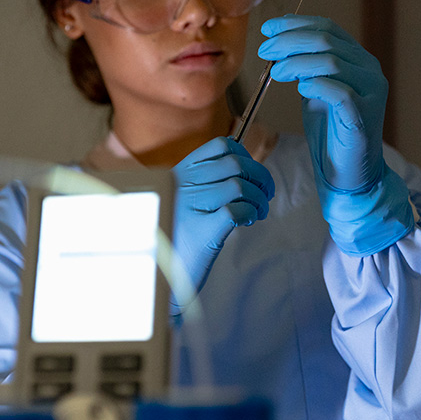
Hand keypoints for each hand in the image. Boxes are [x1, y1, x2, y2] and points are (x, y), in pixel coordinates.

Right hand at [172, 137, 274, 297]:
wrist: (154, 272)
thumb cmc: (174, 236)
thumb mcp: (180, 200)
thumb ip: (203, 181)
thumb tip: (246, 170)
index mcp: (179, 173)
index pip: (220, 146)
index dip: (245, 156)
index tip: (251, 174)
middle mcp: (182, 185)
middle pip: (236, 164)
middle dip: (260, 177)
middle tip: (266, 194)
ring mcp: (190, 206)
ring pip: (240, 186)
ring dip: (259, 199)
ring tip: (258, 212)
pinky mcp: (202, 231)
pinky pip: (237, 211)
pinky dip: (250, 213)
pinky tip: (247, 221)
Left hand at [259, 15, 412, 255]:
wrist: (349, 172)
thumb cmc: (331, 132)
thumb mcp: (314, 91)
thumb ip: (306, 67)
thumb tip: (280, 45)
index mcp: (358, 59)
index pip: (328, 27)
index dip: (295, 24)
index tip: (268, 28)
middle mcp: (369, 69)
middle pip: (327, 40)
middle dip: (289, 41)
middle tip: (264, 50)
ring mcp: (371, 91)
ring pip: (332, 61)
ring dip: (297, 62)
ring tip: (275, 71)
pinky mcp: (364, 114)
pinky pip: (340, 91)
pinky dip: (316, 84)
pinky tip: (300, 88)